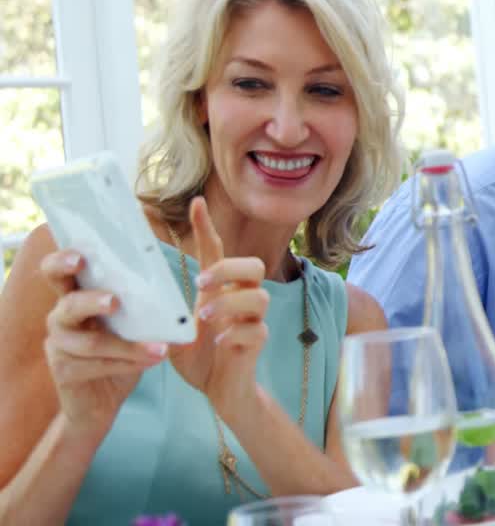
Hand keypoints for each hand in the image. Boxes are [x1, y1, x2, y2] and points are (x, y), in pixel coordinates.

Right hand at [40, 249, 168, 434]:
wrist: (101, 402)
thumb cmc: (119, 354)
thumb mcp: (131, 326)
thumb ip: (140, 308)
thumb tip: (174, 294)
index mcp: (75, 297)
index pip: (59, 272)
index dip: (63, 261)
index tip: (80, 256)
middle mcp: (61, 318)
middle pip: (68, 303)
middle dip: (91, 300)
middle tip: (114, 301)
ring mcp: (59, 346)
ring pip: (91, 342)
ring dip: (128, 345)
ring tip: (160, 348)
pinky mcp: (64, 372)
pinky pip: (98, 365)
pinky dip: (129, 363)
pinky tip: (154, 360)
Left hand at [168, 197, 269, 417]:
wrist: (221, 392)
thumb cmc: (198, 357)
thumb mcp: (176, 329)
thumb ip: (167, 311)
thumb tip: (135, 295)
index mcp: (218, 291)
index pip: (217, 251)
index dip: (207, 226)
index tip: (196, 203)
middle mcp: (239, 300)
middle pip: (254, 265)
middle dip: (228, 269)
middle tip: (201, 284)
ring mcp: (252, 321)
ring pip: (259, 296)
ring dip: (230, 302)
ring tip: (204, 317)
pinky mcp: (258, 343)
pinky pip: (257, 330)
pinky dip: (236, 333)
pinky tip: (219, 341)